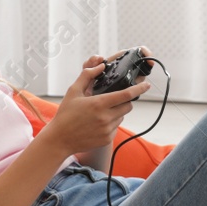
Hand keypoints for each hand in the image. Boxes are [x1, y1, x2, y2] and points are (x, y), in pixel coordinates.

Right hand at [39, 52, 153, 157]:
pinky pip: (116, 127)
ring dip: (116, 112)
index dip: (138, 89)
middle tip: (113, 99)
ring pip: (121, 117)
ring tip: (99, 113)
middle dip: (125, 101)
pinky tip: (96, 124)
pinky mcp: (107, 139)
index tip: (146, 85)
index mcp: (99, 104)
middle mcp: (106, 118)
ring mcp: (107, 130)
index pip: (125, 95)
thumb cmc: (65, 114)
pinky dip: (111, 123)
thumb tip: (101, 65)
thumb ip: (87, 75)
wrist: (60, 139)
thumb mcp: (73, 91)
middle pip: (127, 106)